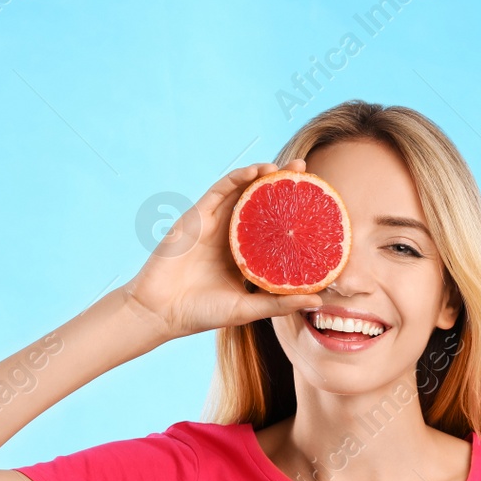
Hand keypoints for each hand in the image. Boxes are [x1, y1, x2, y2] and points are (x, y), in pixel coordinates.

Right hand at [120, 160, 323, 340]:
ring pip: (242, 191)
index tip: (318, 204)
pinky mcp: (197, 216)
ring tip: (289, 167)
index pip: (273, 228)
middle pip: (261, 203)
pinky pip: (220, 190)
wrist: (161, 311)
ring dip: (264, 175)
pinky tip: (257, 170)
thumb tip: (319, 299)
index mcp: (244, 255)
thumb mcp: (247, 309)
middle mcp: (231, 235)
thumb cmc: (201, 313)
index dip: (293, 213)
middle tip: (307, 172)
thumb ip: (279, 303)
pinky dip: (238, 177)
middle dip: (283, 185)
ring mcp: (214, 223)